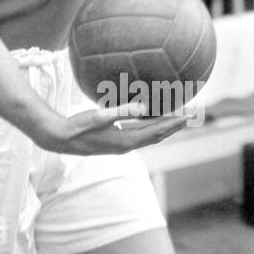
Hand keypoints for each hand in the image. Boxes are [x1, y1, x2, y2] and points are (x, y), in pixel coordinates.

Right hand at [41, 102, 187, 155]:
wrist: (61, 140)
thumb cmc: (78, 127)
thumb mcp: (99, 116)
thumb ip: (121, 111)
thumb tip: (143, 107)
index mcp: (126, 141)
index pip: (156, 131)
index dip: (173, 123)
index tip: (188, 114)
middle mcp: (127, 146)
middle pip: (158, 135)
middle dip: (175, 125)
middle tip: (192, 115)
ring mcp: (122, 146)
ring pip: (150, 136)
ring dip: (165, 127)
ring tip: (179, 117)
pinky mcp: (117, 142)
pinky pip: (140, 134)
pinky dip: (151, 127)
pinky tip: (154, 119)